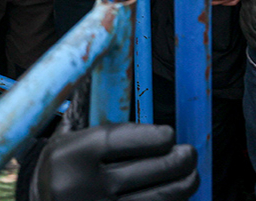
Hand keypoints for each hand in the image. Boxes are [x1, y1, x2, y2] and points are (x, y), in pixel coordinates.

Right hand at [30, 120, 197, 200]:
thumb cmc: (65, 164)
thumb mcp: (69, 136)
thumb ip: (100, 116)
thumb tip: (125, 68)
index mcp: (71, 153)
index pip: (120, 140)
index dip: (152, 137)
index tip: (170, 134)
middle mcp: (79, 185)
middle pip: (143, 172)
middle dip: (176, 162)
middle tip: (188, 153)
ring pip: (153, 199)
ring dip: (181, 186)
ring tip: (191, 174)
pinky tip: (174, 193)